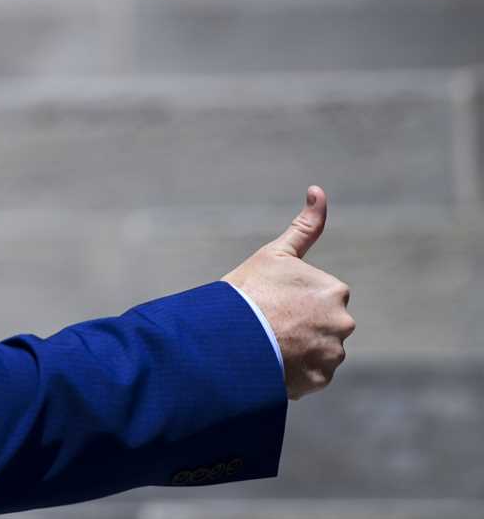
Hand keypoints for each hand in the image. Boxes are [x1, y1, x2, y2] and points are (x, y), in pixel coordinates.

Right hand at [222, 186, 355, 399]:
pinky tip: (271, 362)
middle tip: (268, 324)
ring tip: (267, 344)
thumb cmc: (249, 290)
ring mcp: (331, 355)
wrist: (229, 336)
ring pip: (317, 350)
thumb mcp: (275, 253)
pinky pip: (310, 375)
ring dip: (298, 349)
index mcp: (335, 291)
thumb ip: (305, 225)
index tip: (272, 301)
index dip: (294, 299)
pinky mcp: (319, 381)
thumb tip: (318, 189)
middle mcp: (342, 324)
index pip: (320, 297)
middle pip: (322, 325)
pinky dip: (295, 371)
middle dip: (301, 326)